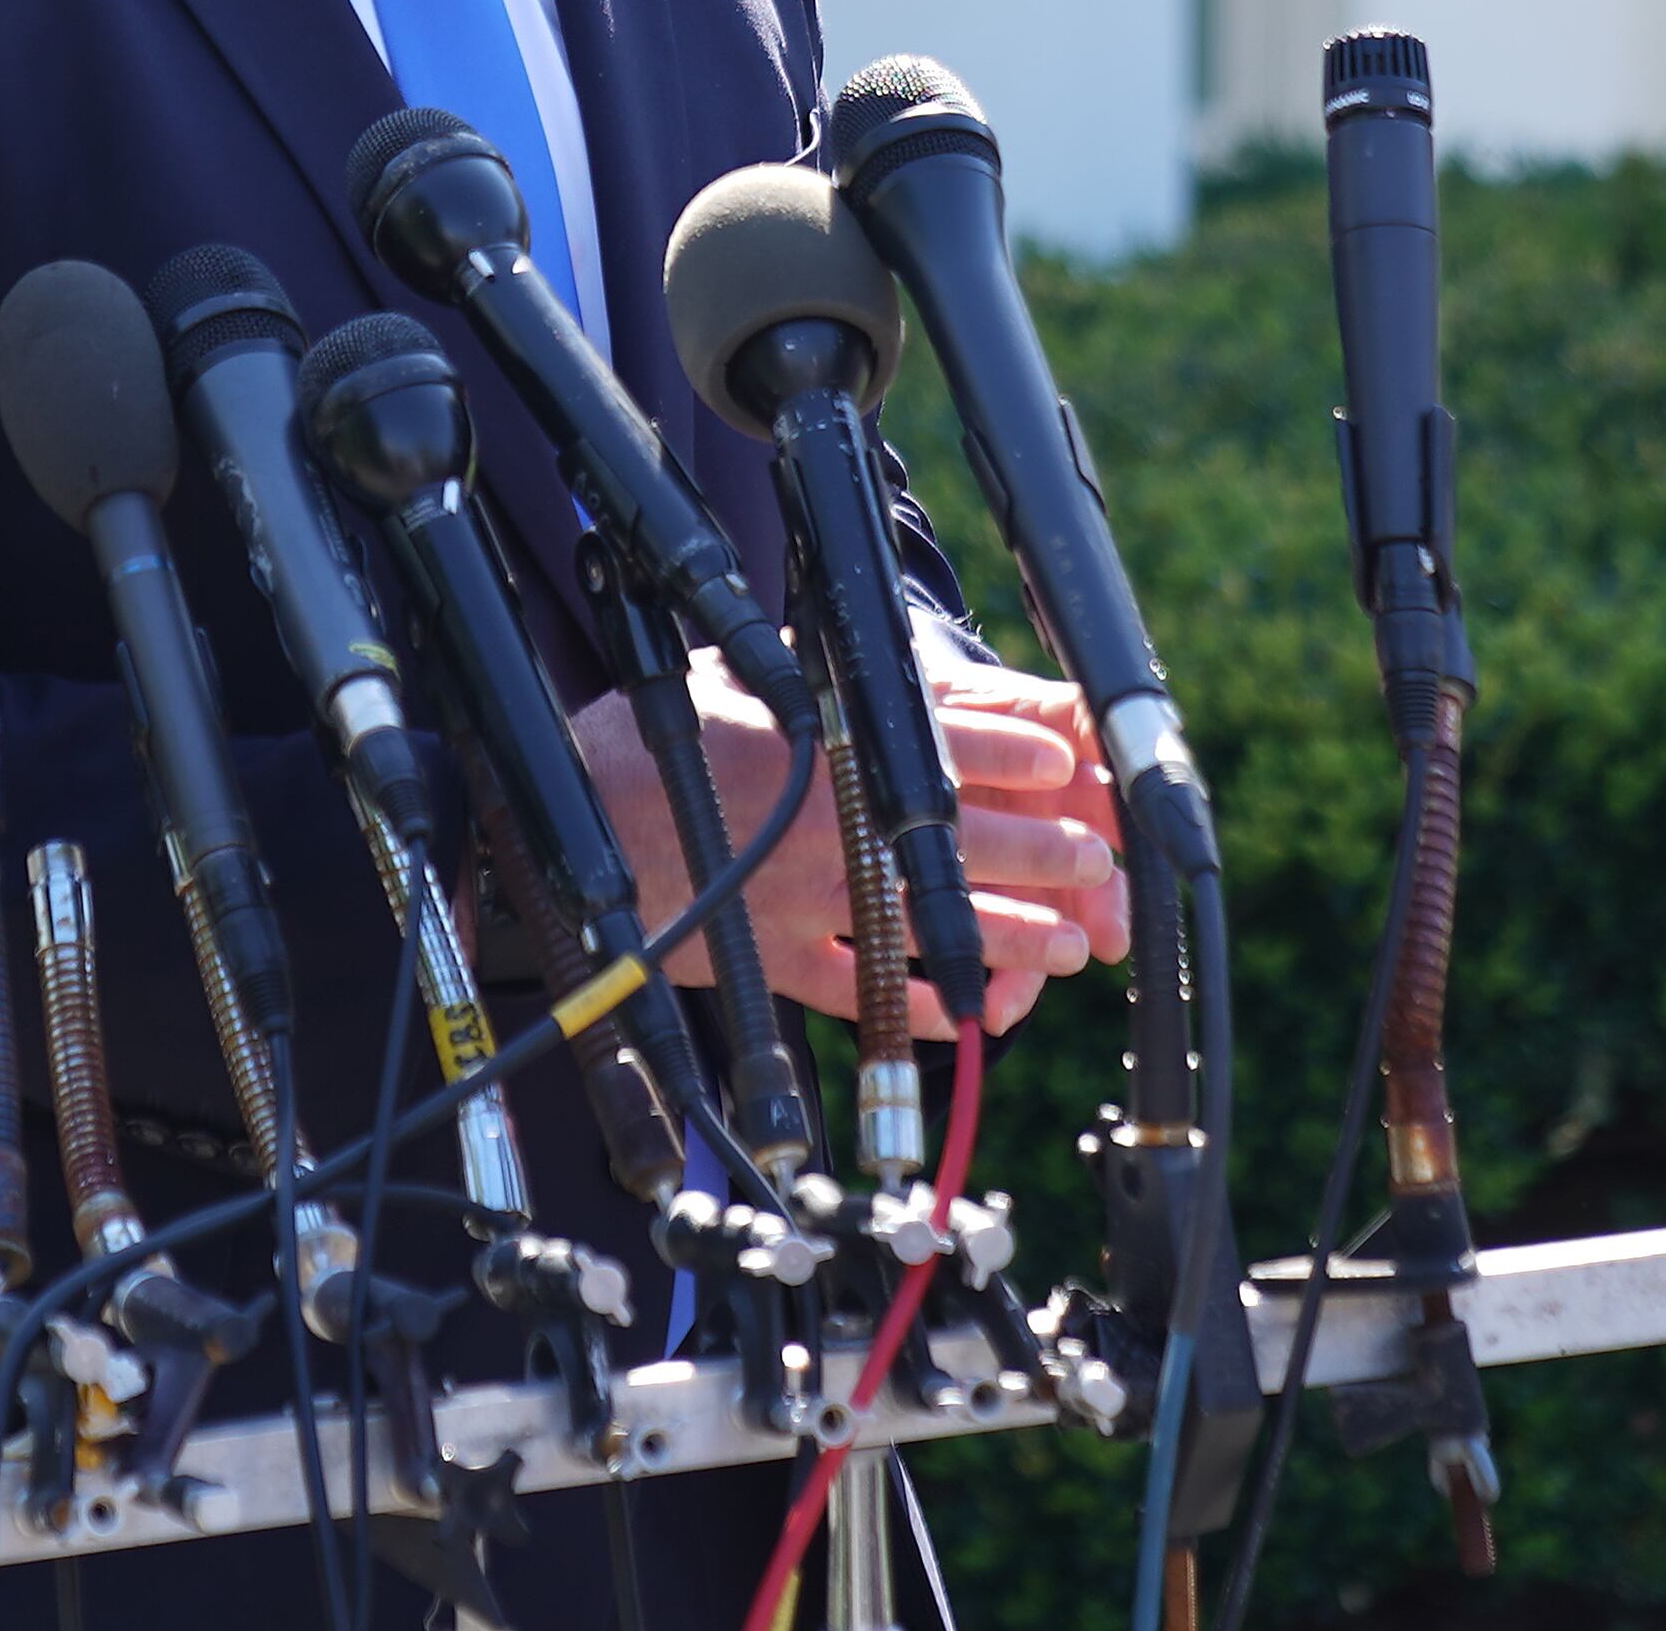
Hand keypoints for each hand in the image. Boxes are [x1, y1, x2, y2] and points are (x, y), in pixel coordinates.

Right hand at [568, 647, 1126, 1039]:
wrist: (573, 819)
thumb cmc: (647, 738)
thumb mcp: (735, 677)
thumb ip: (813, 677)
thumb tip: (870, 654)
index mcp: (824, 750)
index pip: (944, 749)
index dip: (1013, 756)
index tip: (1064, 762)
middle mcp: (828, 828)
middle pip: (959, 845)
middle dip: (1041, 854)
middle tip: (1091, 859)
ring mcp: (806, 900)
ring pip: (931, 926)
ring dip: (1008, 935)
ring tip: (1065, 942)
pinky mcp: (776, 958)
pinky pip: (862, 994)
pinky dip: (917, 1008)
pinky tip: (964, 1010)